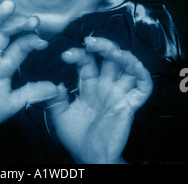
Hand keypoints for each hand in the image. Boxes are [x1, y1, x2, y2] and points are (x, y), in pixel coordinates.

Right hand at [0, 0, 57, 139]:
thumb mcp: (10, 104)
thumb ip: (31, 93)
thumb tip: (56, 89)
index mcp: (3, 65)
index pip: (19, 47)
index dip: (30, 41)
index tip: (42, 40)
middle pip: (5, 33)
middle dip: (18, 24)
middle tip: (32, 19)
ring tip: (10, 6)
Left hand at [48, 36, 152, 163]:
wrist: (89, 157)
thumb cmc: (76, 136)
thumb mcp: (60, 115)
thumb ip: (57, 98)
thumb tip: (55, 84)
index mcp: (89, 85)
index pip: (87, 62)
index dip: (79, 54)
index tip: (66, 55)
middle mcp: (105, 85)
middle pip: (109, 58)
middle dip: (102, 46)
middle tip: (90, 41)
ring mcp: (118, 93)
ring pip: (127, 67)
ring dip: (122, 55)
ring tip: (111, 50)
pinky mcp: (130, 104)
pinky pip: (143, 86)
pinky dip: (142, 74)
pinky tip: (133, 66)